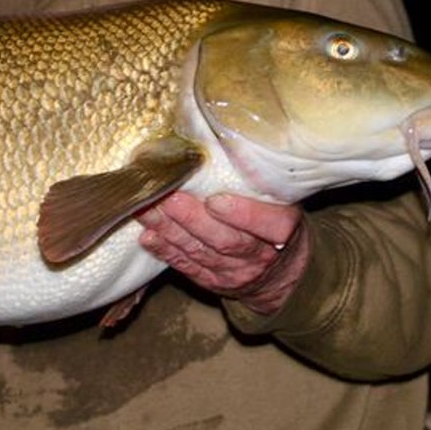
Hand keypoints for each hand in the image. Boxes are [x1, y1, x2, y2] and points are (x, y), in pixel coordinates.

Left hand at [138, 192, 309, 315]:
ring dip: (170, 230)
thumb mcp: (281, 203)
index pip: (271, 225)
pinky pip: (187, 266)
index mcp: (283, 229)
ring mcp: (234, 272)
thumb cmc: (274, 225)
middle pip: (226, 240)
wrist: (279, 275)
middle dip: (192, 219)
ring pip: (200, 252)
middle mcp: (259, 255)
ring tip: (147, 209)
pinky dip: (166, 251)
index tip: (215, 200)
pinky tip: (148, 237)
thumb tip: (215, 147)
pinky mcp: (212, 281)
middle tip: (167, 197)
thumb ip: (255, 185)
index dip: (243, 214)